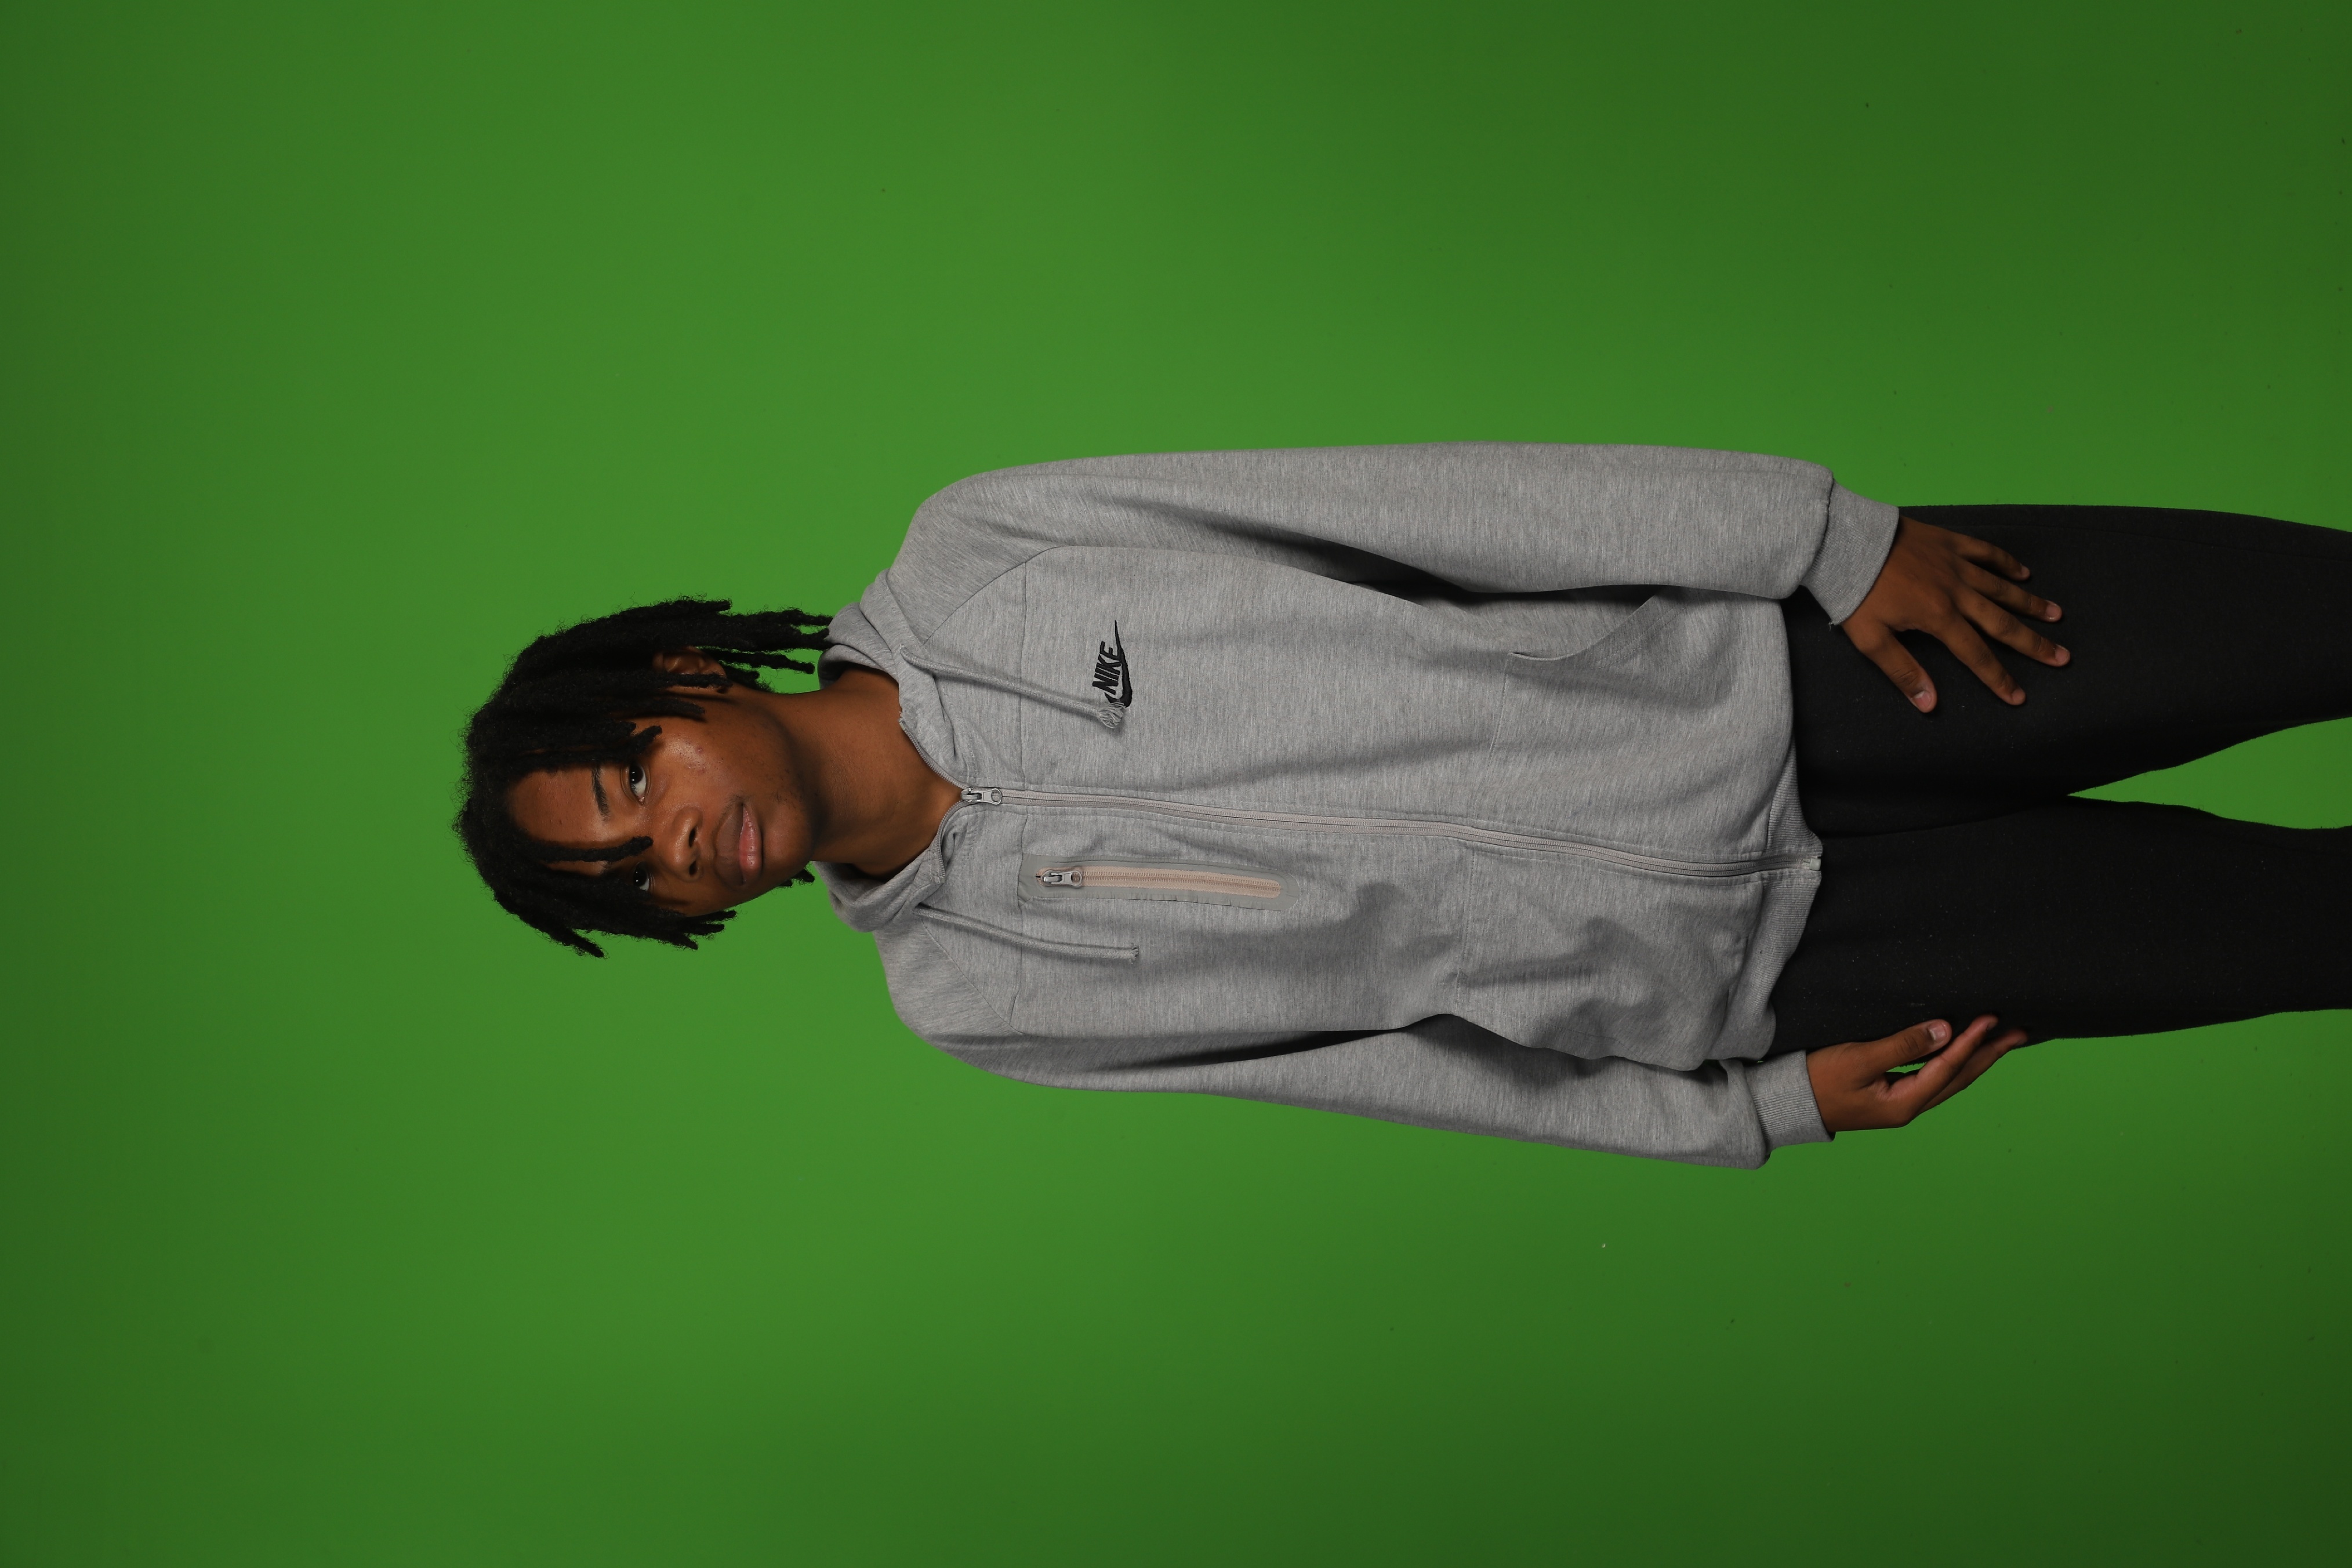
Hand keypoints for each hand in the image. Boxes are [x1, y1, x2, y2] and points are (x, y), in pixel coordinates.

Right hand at [1806, 1015, 2025, 1133]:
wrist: (1786, 1104)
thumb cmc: (1816, 1080)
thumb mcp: (1858, 1058)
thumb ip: (1903, 1044)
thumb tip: (1944, 1030)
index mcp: (1904, 1104)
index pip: (1948, 1068)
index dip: (1971, 1042)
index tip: (1992, 1019)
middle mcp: (1908, 1107)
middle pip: (1959, 1078)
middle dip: (1989, 1054)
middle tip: (2019, 1033)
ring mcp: (1900, 1103)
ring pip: (1949, 1079)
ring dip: (1975, 1058)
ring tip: (2000, 1041)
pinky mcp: (1890, 1094)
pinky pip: (1932, 1076)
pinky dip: (1951, 1061)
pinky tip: (1957, 1050)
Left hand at [1843, 517, 2068, 711]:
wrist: (1845, 541)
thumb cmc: (1855, 593)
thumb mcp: (1870, 640)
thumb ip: (1903, 671)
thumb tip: (1930, 704)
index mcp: (1938, 617)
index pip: (1976, 655)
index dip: (1998, 678)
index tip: (2019, 697)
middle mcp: (1956, 592)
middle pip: (2002, 622)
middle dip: (2033, 643)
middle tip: (2061, 656)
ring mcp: (1955, 564)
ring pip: (2002, 587)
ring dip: (2030, 603)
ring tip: (2055, 614)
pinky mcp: (1949, 542)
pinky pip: (1986, 552)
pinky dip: (2006, 562)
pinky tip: (2024, 571)